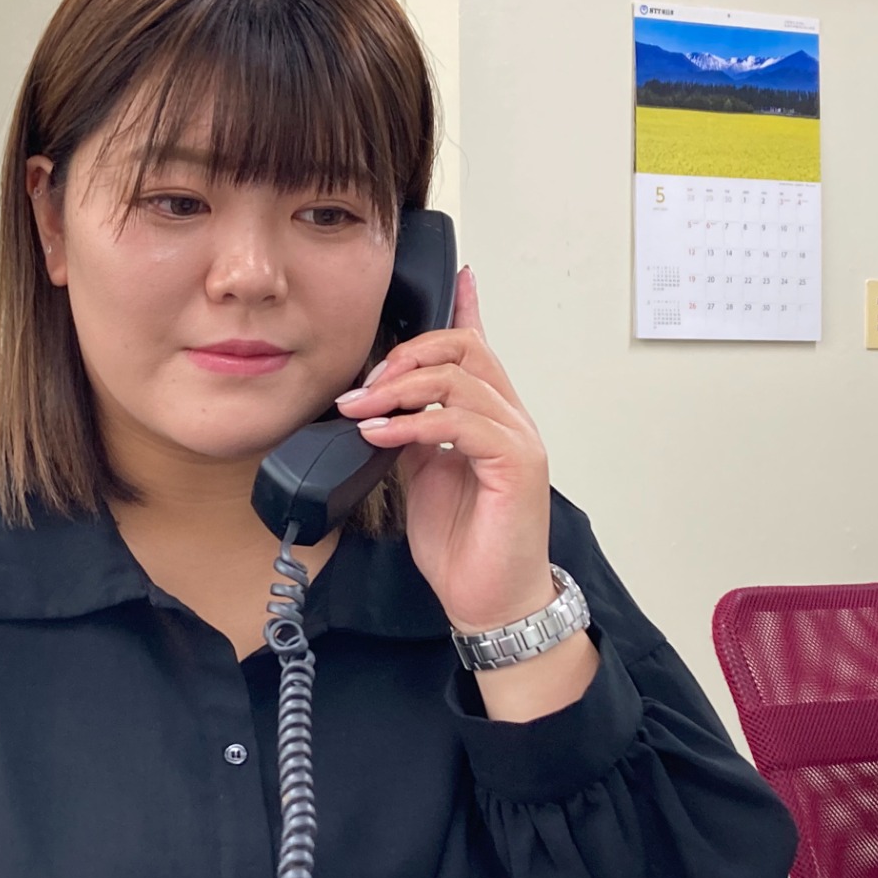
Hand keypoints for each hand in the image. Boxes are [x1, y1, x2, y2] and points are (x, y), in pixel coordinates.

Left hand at [335, 267, 555, 631]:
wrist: (488, 600)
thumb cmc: (463, 545)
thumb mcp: (424, 477)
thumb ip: (413, 435)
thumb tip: (382, 407)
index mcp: (491, 417)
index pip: (482, 347)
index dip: (468, 308)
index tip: (458, 276)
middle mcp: (511, 419)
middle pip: (466, 349)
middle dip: (407, 355)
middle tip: (364, 384)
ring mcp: (518, 438)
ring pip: (460, 380)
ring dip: (399, 390)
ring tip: (360, 410)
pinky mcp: (515, 464)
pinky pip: (461, 423)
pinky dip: (413, 424)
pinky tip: (380, 435)